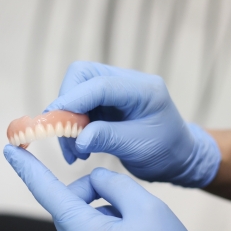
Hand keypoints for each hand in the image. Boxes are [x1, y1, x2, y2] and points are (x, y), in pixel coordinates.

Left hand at [3, 145, 218, 230]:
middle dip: (95, 197)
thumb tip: (97, 183)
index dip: (27, 167)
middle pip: (73, 209)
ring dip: (107, 222)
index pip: (46, 191)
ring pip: (86, 230)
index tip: (9, 150)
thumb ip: (115, 184)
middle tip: (130, 204)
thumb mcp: (148, 207)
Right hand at [46, 61, 220, 187]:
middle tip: (65, 136)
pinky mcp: (105, 102)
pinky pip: (79, 106)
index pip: (101, 85)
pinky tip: (79, 150)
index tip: (54, 120)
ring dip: (67, 121)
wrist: (177, 155)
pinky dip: (72, 127)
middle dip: (66, 105)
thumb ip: (108, 138)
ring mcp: (115, 90)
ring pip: (76, 91)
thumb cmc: (165, 150)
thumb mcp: (138, 147)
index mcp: (143, 89)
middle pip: (82, 75)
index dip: (73, 100)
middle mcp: (127, 82)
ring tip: (75, 153)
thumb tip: (78, 138)